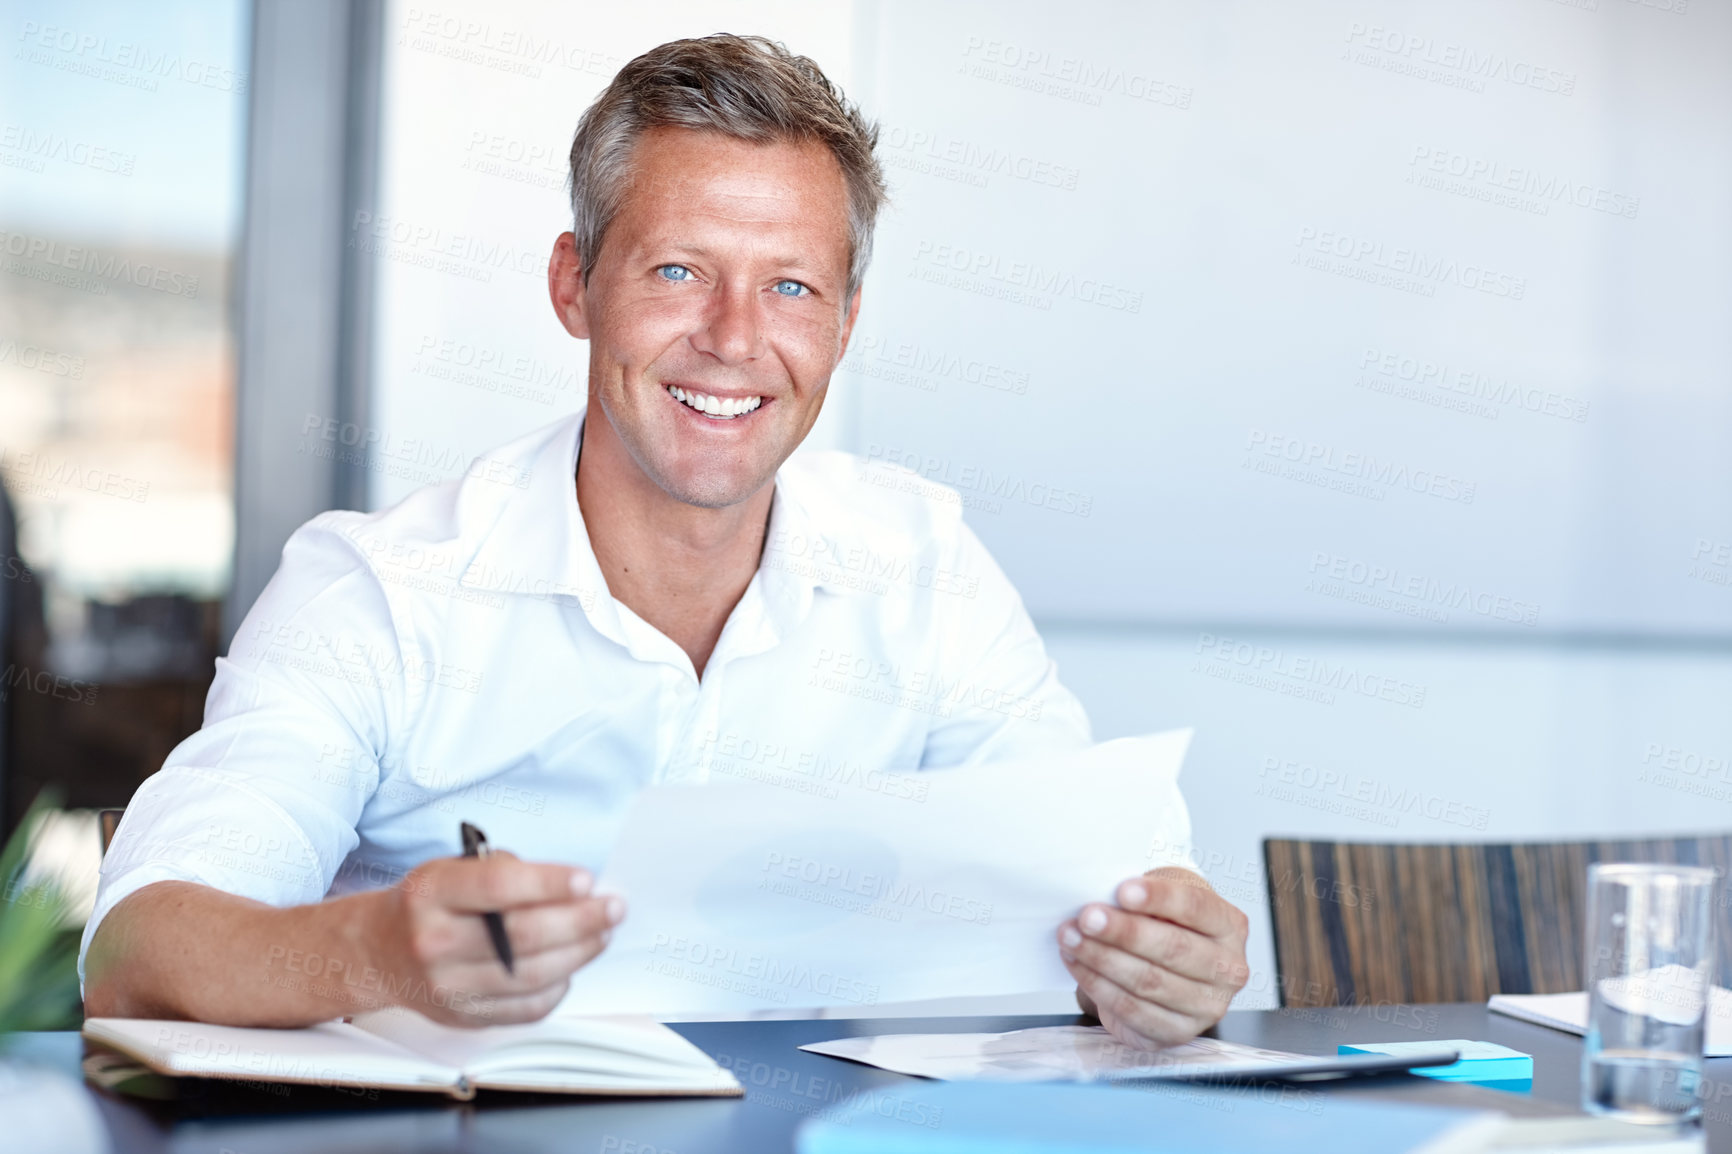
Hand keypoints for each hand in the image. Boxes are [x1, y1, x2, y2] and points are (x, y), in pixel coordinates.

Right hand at [374, 852, 624, 1026]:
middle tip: (613, 908)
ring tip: (602, 933)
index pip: (497, 887)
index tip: (587, 880)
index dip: (548, 883)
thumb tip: (571, 888)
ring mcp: (447, 986)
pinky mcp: (462, 1017)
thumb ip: (505, 871)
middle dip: (579, 921)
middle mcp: (434, 942)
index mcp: (431, 893)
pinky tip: (571, 966)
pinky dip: (557, 988)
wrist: (379, 952)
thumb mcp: (452, 869)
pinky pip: (524, 1009)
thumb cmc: (429, 903)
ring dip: (578, 953)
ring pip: (530, 975)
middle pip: (522, 936)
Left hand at [1057, 867, 1249, 1049]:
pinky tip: (1078, 964)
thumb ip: (1147, 892)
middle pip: (1173, 949)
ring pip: (1149, 981)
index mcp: (1229, 926)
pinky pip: (1133, 1009)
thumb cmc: (1167, 923)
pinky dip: (1098, 985)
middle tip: (1086, 917)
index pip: (1196, 907)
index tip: (1121, 890)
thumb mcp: (1167, 895)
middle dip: (1123, 932)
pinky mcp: (1178, 1032)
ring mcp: (1207, 1006)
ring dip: (1102, 958)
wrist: (1169, 965)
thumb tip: (1107, 894)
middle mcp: (1228, 969)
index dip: (1158, 898)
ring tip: (1071, 938)